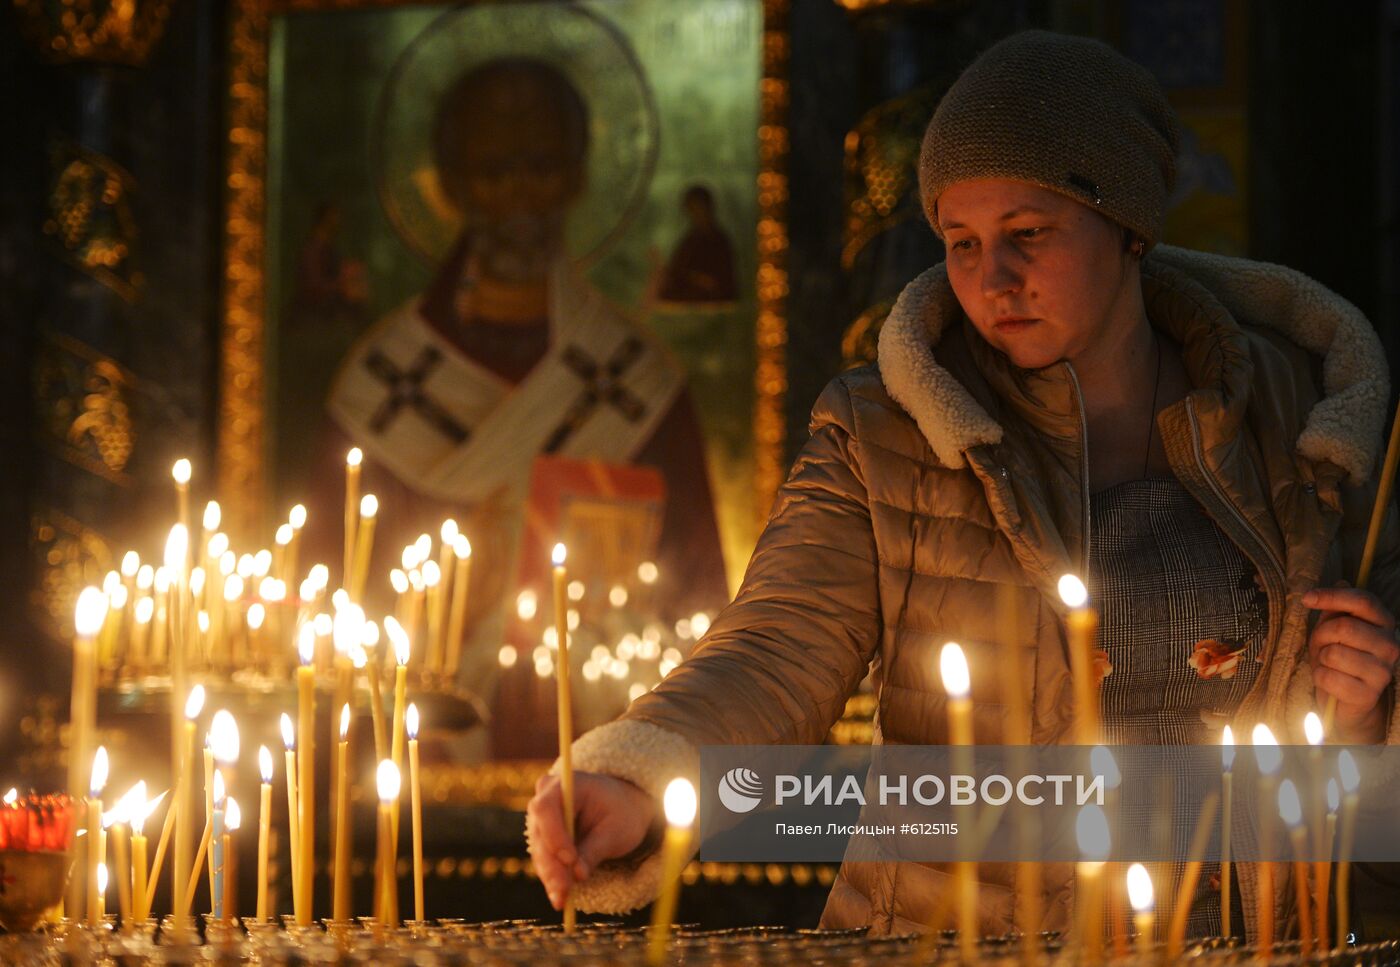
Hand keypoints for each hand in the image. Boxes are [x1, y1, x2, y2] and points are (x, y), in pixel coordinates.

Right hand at [525, 770, 657, 909]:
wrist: (622, 808)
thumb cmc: (622, 812)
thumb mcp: (616, 829)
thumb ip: (595, 849)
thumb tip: (577, 875)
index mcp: (568, 784)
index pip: (547, 808)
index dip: (554, 835)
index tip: (570, 860)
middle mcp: (547, 798)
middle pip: (540, 833)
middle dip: (552, 865)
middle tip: (564, 892)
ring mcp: (542, 819)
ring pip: (540, 850)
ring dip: (551, 877)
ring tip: (562, 900)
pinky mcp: (544, 838)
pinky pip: (544, 860)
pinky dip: (553, 878)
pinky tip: (559, 898)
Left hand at [1304, 585, 1398, 738]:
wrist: (1346, 699)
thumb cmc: (1338, 657)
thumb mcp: (1332, 629)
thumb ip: (1336, 610)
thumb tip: (1341, 582)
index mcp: (1384, 623)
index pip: (1363, 601)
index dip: (1332, 596)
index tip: (1307, 598)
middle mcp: (1391, 646)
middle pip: (1343, 627)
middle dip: (1320, 634)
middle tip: (1320, 644)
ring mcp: (1383, 672)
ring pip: (1333, 653)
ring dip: (1320, 658)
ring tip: (1328, 664)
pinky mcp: (1368, 695)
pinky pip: (1328, 677)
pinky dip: (1320, 677)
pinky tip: (1330, 681)